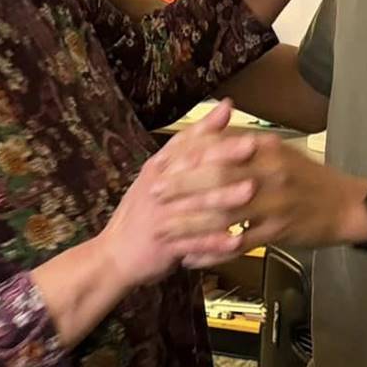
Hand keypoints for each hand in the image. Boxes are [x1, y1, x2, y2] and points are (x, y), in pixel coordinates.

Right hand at [99, 101, 257, 286]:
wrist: (114, 256)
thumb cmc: (142, 215)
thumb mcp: (158, 176)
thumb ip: (188, 147)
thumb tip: (223, 109)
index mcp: (158, 170)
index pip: (183, 143)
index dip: (209, 129)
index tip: (233, 112)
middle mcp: (158, 189)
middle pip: (191, 167)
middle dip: (223, 156)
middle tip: (252, 146)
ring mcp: (160, 218)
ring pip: (194, 204)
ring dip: (223, 197)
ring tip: (250, 190)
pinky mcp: (163, 247)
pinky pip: (192, 244)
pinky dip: (213, 243)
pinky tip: (236, 241)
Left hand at [158, 128, 366, 259]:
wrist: (347, 206)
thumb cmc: (308, 179)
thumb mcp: (279, 153)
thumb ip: (245, 145)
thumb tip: (210, 134)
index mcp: (266, 150)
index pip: (219, 150)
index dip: (187, 160)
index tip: (162, 166)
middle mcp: (269, 173)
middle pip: (216, 179)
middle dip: (181, 189)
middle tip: (154, 196)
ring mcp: (275, 204)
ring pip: (223, 215)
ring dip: (190, 225)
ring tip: (164, 232)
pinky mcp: (279, 232)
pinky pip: (239, 244)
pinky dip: (212, 252)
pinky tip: (192, 259)